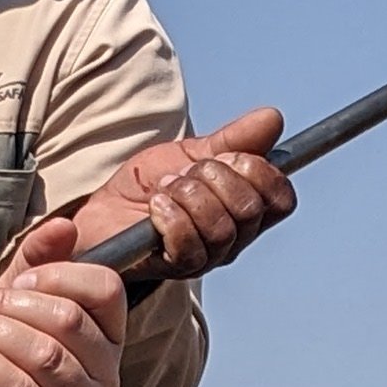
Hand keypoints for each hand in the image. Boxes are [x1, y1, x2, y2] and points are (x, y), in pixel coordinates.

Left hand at [0, 217, 127, 386]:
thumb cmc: (3, 361)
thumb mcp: (18, 302)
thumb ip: (38, 261)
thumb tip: (64, 225)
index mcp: (107, 334)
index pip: (105, 290)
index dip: (58, 276)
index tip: (16, 283)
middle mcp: (106, 371)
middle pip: (68, 319)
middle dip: (8, 305)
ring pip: (44, 354)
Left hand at [60, 106, 294, 277]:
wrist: (105, 208)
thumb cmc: (149, 186)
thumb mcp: (192, 151)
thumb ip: (234, 139)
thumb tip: (273, 118)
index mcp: (246, 211)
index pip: (281, 198)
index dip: (258, 171)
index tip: (225, 157)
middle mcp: (235, 239)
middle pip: (250, 209)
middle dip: (214, 177)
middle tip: (185, 172)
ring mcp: (208, 257)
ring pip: (220, 227)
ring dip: (188, 195)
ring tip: (165, 188)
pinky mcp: (177, 268)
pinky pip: (189, 244)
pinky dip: (170, 216)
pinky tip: (156, 205)